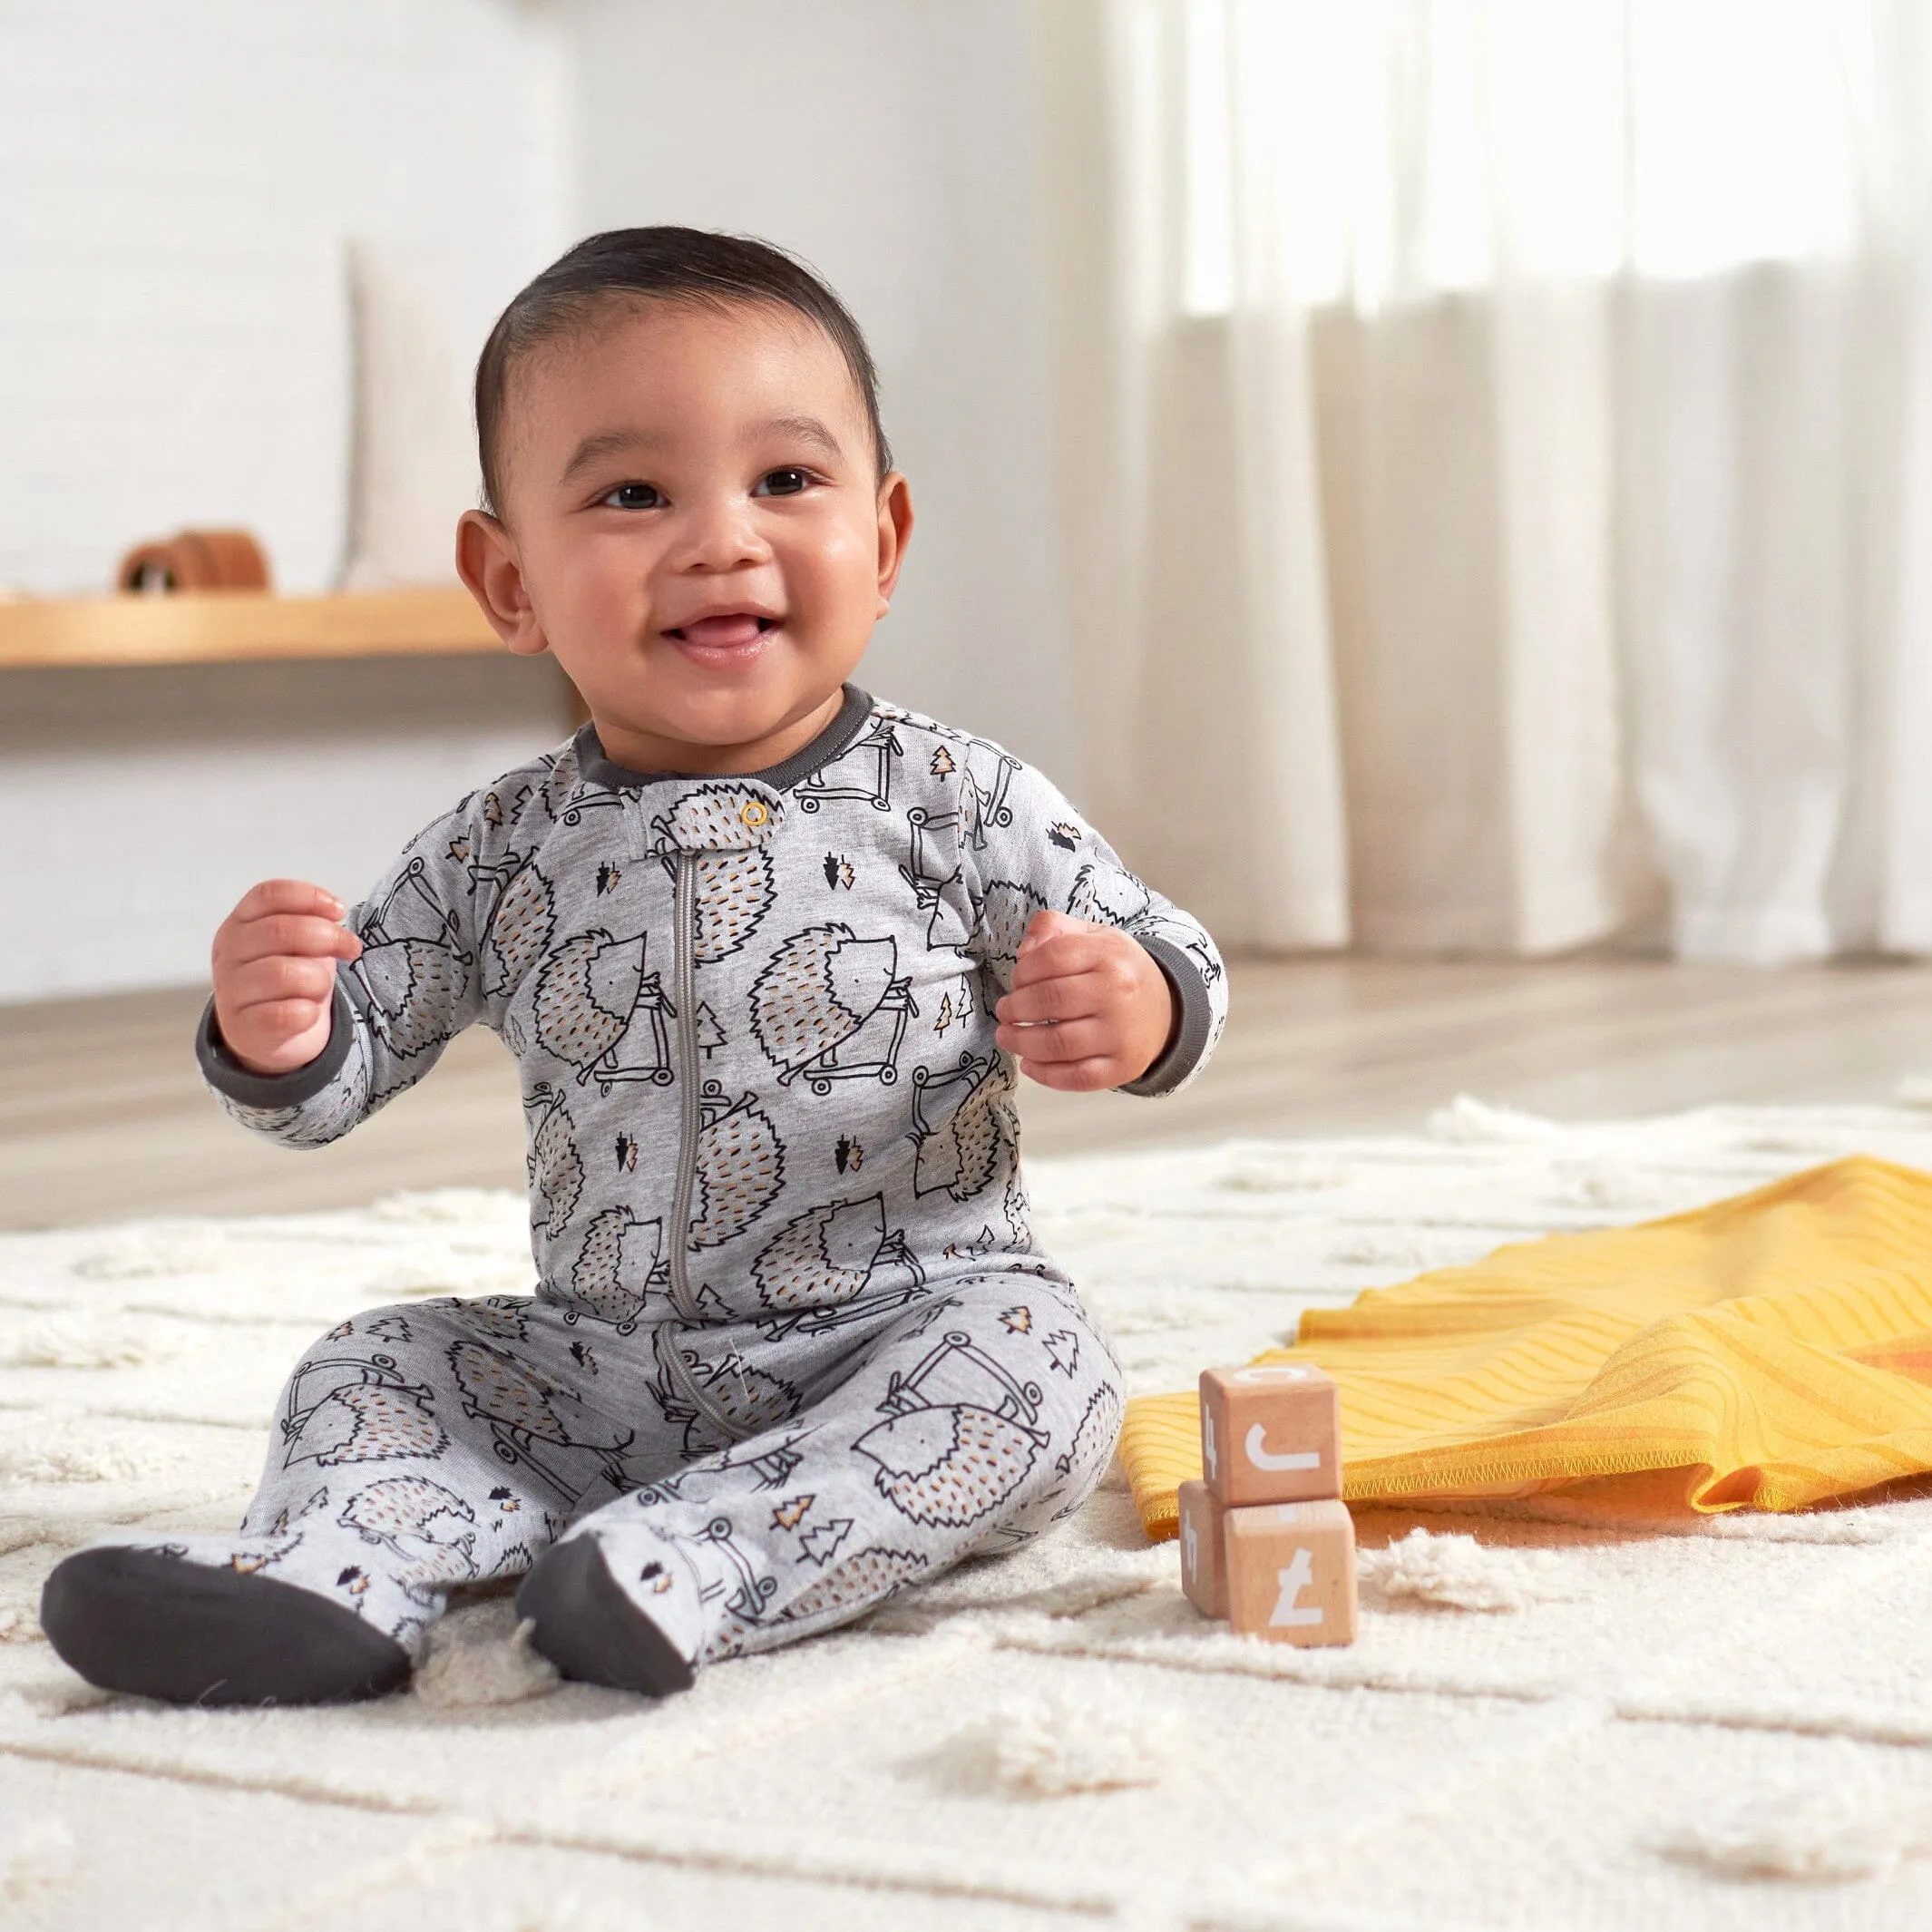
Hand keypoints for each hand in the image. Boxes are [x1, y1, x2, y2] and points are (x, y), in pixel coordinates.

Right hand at [211, 880, 362, 1077]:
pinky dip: (308, 1013)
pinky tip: (309, 1012)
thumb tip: (334, 912)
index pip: (269, 895)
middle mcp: (228, 953)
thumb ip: (312, 922)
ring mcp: (230, 991)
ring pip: (283, 973)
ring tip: (322, 988)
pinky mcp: (243, 1028)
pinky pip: (284, 1015)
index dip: (309, 897)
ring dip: (318, 980)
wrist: (272, 1033)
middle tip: (350, 948)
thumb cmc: (289, 977)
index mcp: (240, 923)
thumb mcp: (299, 943)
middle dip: (328, 937)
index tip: (339, 910)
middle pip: (280, 930)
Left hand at [993, 910, 1176, 1090]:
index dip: (1023, 971)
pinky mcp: (1123, 1066)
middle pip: (1050, 1000)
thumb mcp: (1093, 935)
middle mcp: (1119, 992)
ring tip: (1007, 1036)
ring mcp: (1122, 1033)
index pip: (1052, 957)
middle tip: (1005, 1012)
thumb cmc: (1119, 971)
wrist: (1167, 1009)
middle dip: (1015, 1008)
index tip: (1016, 981)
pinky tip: (1029, 1064)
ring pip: (1058, 1043)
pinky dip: (1046, 1075)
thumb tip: (1024, 952)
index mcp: (1109, 954)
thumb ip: (1053, 928)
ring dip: (1021, 1042)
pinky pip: (1077, 1078)